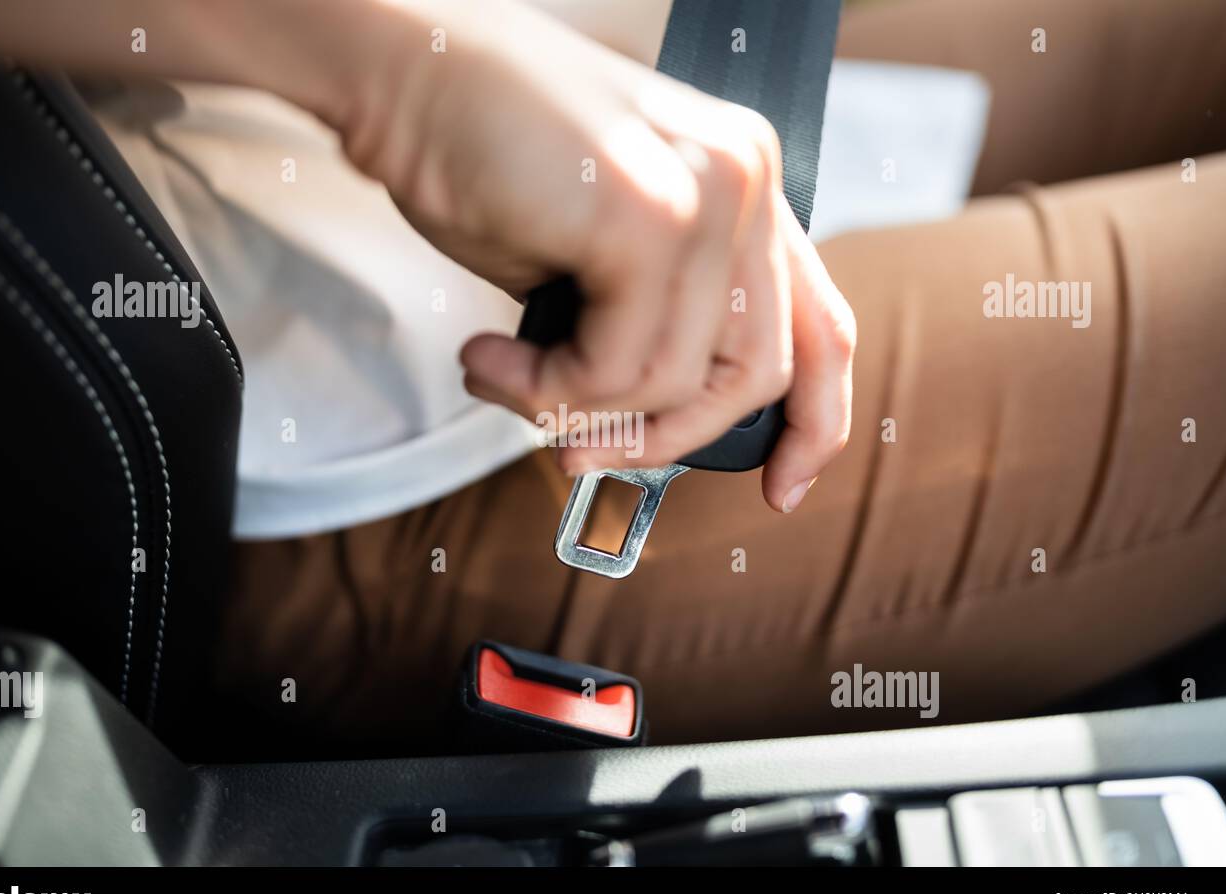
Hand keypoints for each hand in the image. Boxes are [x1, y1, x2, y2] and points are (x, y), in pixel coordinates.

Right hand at [333, 0, 856, 511]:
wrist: (405, 72)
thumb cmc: (486, 159)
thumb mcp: (598, 255)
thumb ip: (652, 324)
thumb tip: (653, 426)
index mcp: (746, 189)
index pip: (821, 327)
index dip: (812, 424)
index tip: (781, 488)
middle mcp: (745, 181)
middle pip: (756, 375)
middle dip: (664, 437)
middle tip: (580, 449)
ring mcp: (707, 192)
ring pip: (677, 382)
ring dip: (575, 407)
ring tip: (504, 374)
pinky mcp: (650, 214)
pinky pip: (619, 366)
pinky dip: (547, 387)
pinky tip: (491, 356)